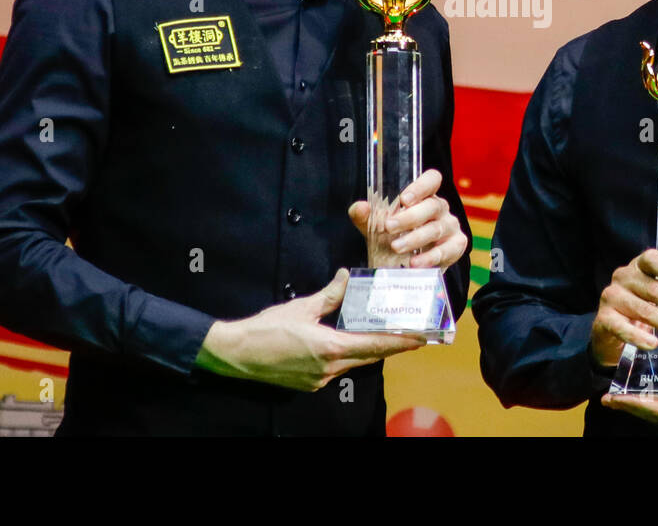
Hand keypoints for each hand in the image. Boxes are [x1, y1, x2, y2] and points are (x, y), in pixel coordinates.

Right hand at [194, 269, 424, 390]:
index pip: (376, 344)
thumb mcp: (301, 307)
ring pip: (355, 362)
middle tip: (414, 334)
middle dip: (393, 345)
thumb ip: (330, 294)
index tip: (422, 337)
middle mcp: (330, 368)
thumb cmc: (266, 329)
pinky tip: (352, 342)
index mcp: (330, 348)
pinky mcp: (311, 382)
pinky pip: (339, 368)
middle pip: (370, 355)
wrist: (235, 355)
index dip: (401, 341)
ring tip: (389, 335)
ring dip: (371, 349)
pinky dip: (351, 355)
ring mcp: (320, 379)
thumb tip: (348, 276)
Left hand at [347, 168, 466, 269]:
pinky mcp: (456, 247)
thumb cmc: (393, 238)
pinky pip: (446, 250)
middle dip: (409, 217)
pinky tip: (414, 263)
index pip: (432, 180)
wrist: (403, 267)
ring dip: (415, 238)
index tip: (404, 199)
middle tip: (389, 227)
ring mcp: (450, 227)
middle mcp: (440, 209)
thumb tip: (360, 207)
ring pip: (437, 228)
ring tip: (396, 247)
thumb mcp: (375, 227)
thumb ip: (364, 216)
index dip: (421, 186)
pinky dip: (429, 257)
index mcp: (424, 196)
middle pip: (432, 205)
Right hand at [589, 241, 657, 368]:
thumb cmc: (646, 303)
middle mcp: (623, 277)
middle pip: (651, 289)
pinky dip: (638, 337)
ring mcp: (611, 298)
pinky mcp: (604, 319)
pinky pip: (621, 328)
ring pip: (642, 310)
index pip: (651, 259)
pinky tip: (653, 344)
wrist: (613, 329)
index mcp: (639, 266)